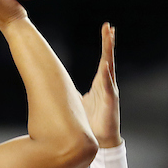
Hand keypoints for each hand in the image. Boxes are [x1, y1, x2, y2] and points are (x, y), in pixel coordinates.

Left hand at [82, 23, 120, 147]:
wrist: (101, 140)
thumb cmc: (91, 121)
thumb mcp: (79, 102)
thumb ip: (71, 92)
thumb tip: (56, 84)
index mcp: (101, 82)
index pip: (104, 59)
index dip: (105, 44)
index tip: (106, 29)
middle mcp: (107, 84)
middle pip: (108, 59)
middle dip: (109, 42)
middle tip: (108, 27)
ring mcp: (110, 91)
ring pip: (109, 68)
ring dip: (109, 54)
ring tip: (110, 39)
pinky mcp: (111, 101)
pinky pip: (108, 86)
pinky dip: (106, 76)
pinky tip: (105, 65)